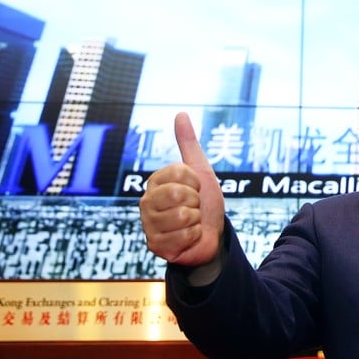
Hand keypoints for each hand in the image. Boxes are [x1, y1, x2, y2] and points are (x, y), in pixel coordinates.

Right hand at [139, 112, 224, 265]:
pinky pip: (184, 236)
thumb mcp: (200, 171)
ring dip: (196, 221)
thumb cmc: (204, 204)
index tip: (195, 189)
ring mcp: (149, 224)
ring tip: (191, 223)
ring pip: (183, 216)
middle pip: (179, 193)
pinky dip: (194, 236)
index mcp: (156, 182)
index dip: (196, 182)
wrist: (211, 236)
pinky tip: (187, 238)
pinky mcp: (155, 245)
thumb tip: (180, 113)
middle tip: (194, 207)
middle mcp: (147, 202)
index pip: (180, 172)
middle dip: (196, 201)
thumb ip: (189, 144)